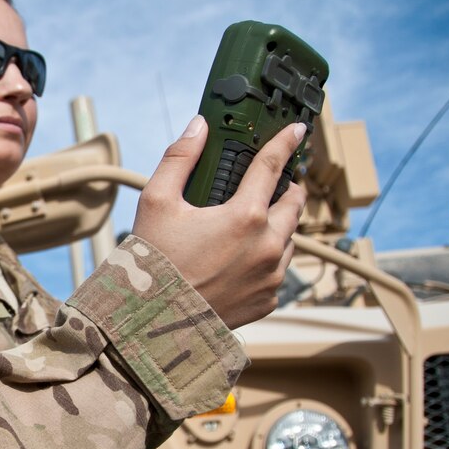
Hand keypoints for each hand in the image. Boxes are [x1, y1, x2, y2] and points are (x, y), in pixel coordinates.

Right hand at [131, 115, 306, 328]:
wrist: (152, 323)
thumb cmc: (152, 262)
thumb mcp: (157, 202)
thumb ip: (180, 159)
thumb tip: (198, 126)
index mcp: (245, 217)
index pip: (272, 167)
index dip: (284, 143)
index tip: (296, 130)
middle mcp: (267, 246)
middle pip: (294, 205)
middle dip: (288, 189)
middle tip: (276, 183)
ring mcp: (271, 276)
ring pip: (289, 239)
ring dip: (278, 226)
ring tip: (253, 224)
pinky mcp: (268, 300)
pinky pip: (278, 271)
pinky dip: (267, 259)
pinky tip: (242, 259)